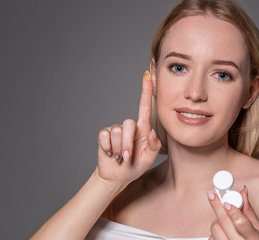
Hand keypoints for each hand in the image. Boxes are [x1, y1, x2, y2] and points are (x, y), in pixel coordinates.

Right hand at [96, 70, 160, 186]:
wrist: (117, 176)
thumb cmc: (135, 166)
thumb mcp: (149, 159)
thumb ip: (154, 146)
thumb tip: (151, 132)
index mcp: (142, 129)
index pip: (145, 106)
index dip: (147, 91)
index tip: (148, 75)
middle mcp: (129, 127)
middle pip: (128, 124)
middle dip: (127, 144)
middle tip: (127, 157)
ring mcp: (116, 130)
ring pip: (117, 131)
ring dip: (118, 148)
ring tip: (120, 157)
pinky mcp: (104, 135)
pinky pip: (105, 136)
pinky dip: (108, 148)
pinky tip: (110, 153)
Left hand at [208, 187, 258, 239]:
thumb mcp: (257, 228)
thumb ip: (248, 210)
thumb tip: (242, 192)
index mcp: (253, 238)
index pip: (241, 223)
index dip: (232, 210)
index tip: (226, 201)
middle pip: (224, 222)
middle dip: (217, 206)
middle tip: (211, 195)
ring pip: (215, 228)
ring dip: (217, 221)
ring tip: (223, 221)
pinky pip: (210, 237)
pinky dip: (214, 232)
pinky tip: (221, 232)